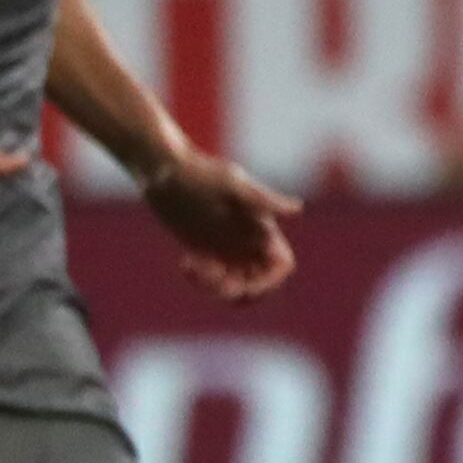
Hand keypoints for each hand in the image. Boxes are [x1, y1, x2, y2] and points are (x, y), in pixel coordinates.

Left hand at [139, 141, 301, 301]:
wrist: (165, 172)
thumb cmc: (201, 173)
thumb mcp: (233, 186)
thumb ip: (264, 200)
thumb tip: (297, 208)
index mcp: (262, 228)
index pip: (281, 265)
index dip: (270, 281)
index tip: (246, 285)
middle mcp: (248, 242)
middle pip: (259, 283)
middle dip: (240, 290)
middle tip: (216, 282)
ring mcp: (226, 250)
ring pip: (234, 285)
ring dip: (217, 288)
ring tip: (195, 268)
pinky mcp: (204, 252)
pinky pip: (210, 281)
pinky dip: (200, 281)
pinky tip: (185, 263)